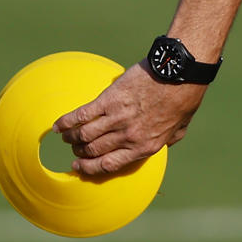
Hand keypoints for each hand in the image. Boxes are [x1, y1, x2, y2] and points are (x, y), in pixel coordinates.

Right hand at [52, 62, 206, 177]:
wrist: (179, 71)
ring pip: (85, 135)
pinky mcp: (109, 100)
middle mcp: (128, 136)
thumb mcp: (180, 128)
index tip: (79, 168)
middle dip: (80, 153)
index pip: (109, 165)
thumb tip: (165, 144)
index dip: (90, 169)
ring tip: (66, 136)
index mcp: (145, 146)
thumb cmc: (184, 97)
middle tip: (75, 148)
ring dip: (71, 138)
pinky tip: (57, 125)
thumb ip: (169, 140)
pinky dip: (66, 121)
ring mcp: (117, 119)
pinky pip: (82, 115)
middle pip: (94, 151)